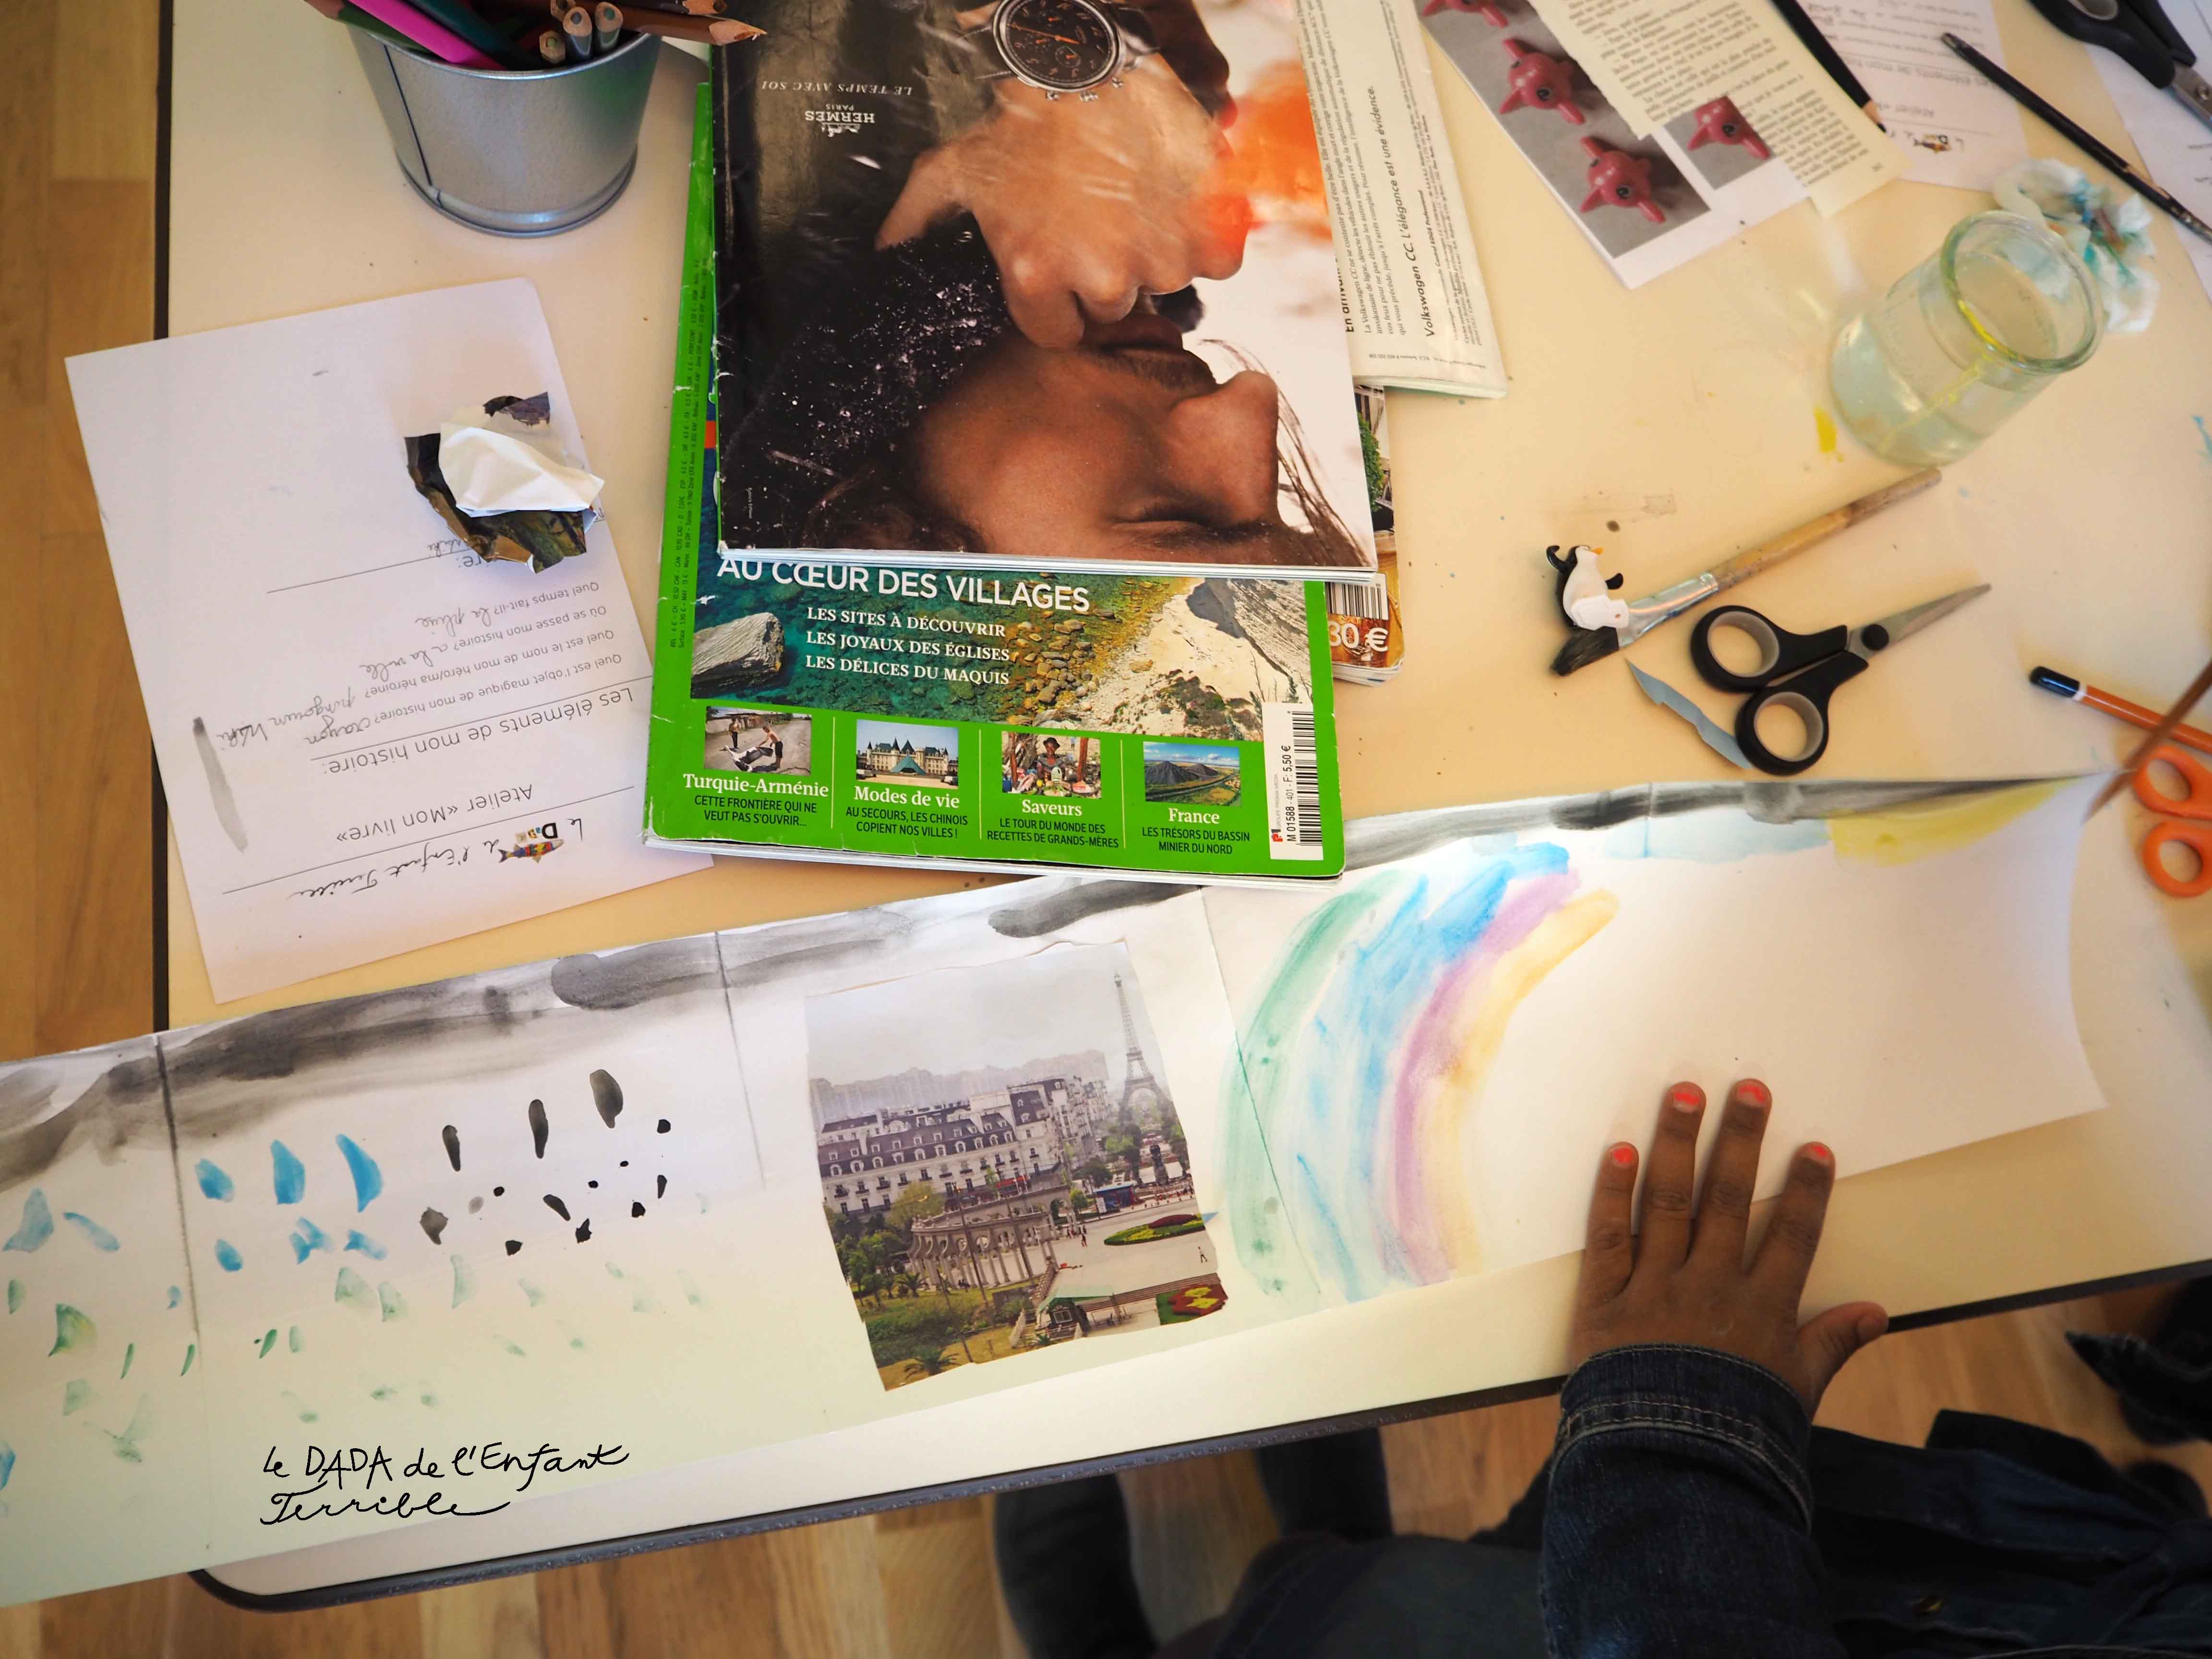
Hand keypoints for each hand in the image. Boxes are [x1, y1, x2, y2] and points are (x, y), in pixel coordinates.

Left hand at [876, 54, 1247, 348]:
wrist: (1085, 51)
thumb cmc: (1017, 108)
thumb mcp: (951, 166)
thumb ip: (917, 219)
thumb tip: (884, 255)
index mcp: (1035, 272)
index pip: (1057, 333)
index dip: (1061, 304)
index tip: (1065, 270)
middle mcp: (1099, 275)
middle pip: (1110, 307)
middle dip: (1107, 271)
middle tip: (1101, 219)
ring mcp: (1157, 256)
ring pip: (1163, 284)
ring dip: (1155, 252)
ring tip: (1136, 201)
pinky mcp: (1207, 230)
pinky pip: (1216, 263)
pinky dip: (1206, 237)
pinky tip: (1179, 202)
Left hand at [1569, 1079, 1887, 1415]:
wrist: (1666, 1468)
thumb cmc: (1735, 1435)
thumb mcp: (1796, 1394)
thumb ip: (1832, 1346)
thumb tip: (1878, 1312)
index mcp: (1759, 1311)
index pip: (1790, 1237)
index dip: (1804, 1191)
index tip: (1814, 1147)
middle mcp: (1709, 1287)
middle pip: (1727, 1200)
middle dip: (1740, 1140)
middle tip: (1747, 1087)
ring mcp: (1654, 1289)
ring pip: (1668, 1203)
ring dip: (1677, 1145)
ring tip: (1684, 1094)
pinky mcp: (1603, 1302)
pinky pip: (1608, 1238)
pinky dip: (1612, 1194)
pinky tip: (1618, 1151)